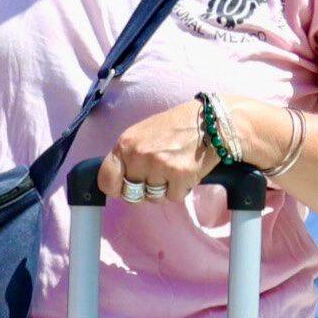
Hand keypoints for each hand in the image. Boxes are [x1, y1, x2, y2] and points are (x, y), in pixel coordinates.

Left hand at [96, 97, 281, 209]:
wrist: (211, 120)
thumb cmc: (176, 127)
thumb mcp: (143, 134)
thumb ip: (128, 156)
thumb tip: (116, 182)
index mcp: (125, 144)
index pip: (106, 179)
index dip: (116, 188)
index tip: (124, 187)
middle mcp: (139, 155)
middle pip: (132, 193)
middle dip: (144, 190)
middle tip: (159, 175)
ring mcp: (159, 165)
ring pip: (154, 197)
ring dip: (164, 189)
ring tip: (174, 168)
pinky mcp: (181, 175)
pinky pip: (174, 197)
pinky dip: (182, 189)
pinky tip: (187, 170)